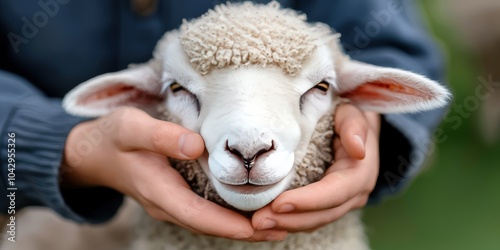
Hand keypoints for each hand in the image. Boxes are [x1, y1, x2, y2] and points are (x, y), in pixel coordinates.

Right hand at [62, 107, 285, 241]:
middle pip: (211, 226)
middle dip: (246, 231)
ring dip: (241, 227)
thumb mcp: (131, 127)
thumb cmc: (113, 137)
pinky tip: (250, 211)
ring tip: (277, 224)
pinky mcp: (175, 198)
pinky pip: (206, 214)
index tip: (260, 226)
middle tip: (283, 227)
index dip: (230, 225)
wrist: (93, 152)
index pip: (200, 216)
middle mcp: (167, 205)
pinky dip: (229, 217)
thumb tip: (196, 145)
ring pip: (210, 223)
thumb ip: (160, 136)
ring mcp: (171, 205)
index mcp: (158, 191)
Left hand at [252, 104, 380, 232]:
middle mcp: (354, 193)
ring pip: (315, 221)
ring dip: (286, 224)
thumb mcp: (351, 112)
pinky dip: (288, 221)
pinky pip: (309, 218)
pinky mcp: (328, 204)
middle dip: (290, 219)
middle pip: (322, 214)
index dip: (308, 201)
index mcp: (360, 173)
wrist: (351, 124)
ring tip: (257, 223)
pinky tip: (267, 219)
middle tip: (258, 221)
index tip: (278, 203)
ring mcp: (342, 202)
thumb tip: (358, 150)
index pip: (334, 193)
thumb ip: (354, 126)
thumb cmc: (346, 114)